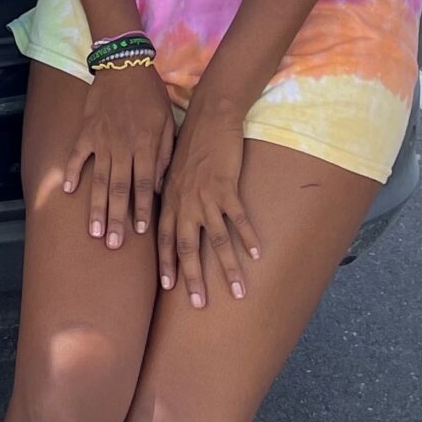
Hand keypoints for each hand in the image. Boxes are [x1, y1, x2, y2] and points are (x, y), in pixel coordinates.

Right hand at [60, 65, 174, 249]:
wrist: (125, 65)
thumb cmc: (151, 95)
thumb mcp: (167, 122)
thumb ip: (164, 154)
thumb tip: (159, 185)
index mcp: (145, 146)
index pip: (145, 185)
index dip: (142, 209)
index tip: (140, 232)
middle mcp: (123, 147)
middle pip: (120, 189)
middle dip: (117, 218)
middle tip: (113, 244)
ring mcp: (102, 140)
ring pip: (99, 179)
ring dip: (96, 206)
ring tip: (94, 230)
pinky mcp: (87, 131)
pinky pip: (78, 155)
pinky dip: (73, 172)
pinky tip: (69, 191)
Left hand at [158, 98, 259, 307]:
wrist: (209, 118)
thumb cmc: (191, 143)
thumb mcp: (172, 169)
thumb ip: (170, 193)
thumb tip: (169, 211)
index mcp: (170, 199)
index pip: (165, 239)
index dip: (166, 264)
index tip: (169, 288)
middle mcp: (185, 202)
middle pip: (187, 247)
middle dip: (193, 278)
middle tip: (200, 304)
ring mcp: (206, 197)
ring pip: (216, 240)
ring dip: (228, 268)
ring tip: (238, 291)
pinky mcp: (227, 188)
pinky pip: (238, 219)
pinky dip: (248, 238)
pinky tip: (256, 254)